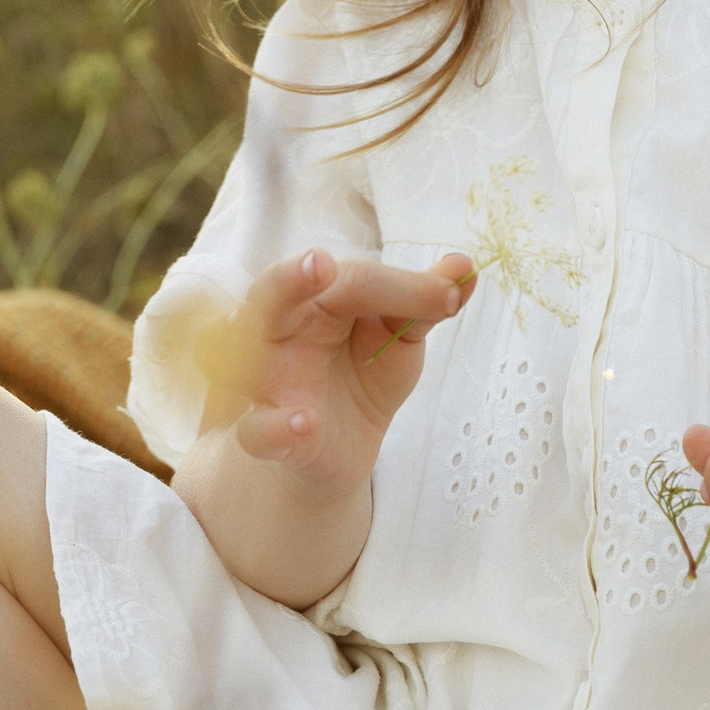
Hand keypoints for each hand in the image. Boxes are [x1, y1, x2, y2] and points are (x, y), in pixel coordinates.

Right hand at [217, 246, 475, 508]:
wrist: (342, 445)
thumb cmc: (364, 371)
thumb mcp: (399, 335)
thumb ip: (425, 301)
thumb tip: (464, 265)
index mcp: (314, 297)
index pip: (351, 280)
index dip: (402, 286)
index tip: (450, 296)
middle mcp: (281, 330)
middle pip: (272, 294)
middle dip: (292, 279)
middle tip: (320, 265)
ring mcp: (268, 383)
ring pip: (246, 359)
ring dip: (265, 351)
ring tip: (304, 348)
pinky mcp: (268, 435)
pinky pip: (257, 431)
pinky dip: (275, 428)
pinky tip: (304, 424)